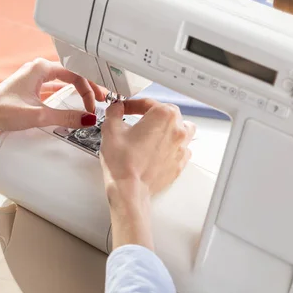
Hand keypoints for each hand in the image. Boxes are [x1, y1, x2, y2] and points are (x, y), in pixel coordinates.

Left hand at [0, 58, 106, 159]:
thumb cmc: (2, 110)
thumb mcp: (39, 115)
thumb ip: (66, 117)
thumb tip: (87, 119)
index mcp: (40, 68)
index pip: (75, 74)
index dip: (89, 89)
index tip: (95, 103)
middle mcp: (36, 69)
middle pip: (70, 75)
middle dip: (85, 89)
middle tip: (97, 102)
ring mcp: (31, 78)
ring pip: (61, 81)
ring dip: (75, 91)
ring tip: (87, 101)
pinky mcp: (27, 88)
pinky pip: (52, 87)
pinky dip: (63, 94)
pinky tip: (68, 101)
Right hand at [99, 99, 195, 249]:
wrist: (130, 190)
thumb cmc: (122, 162)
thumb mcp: (110, 129)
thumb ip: (114, 112)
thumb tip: (116, 108)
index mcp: (163, 115)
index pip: (148, 102)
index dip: (132, 104)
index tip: (124, 109)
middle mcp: (177, 129)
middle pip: (167, 113)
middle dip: (151, 114)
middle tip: (136, 119)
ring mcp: (181, 147)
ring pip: (182, 129)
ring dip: (169, 127)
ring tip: (154, 132)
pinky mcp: (180, 163)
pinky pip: (181, 148)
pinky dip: (172, 146)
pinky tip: (158, 149)